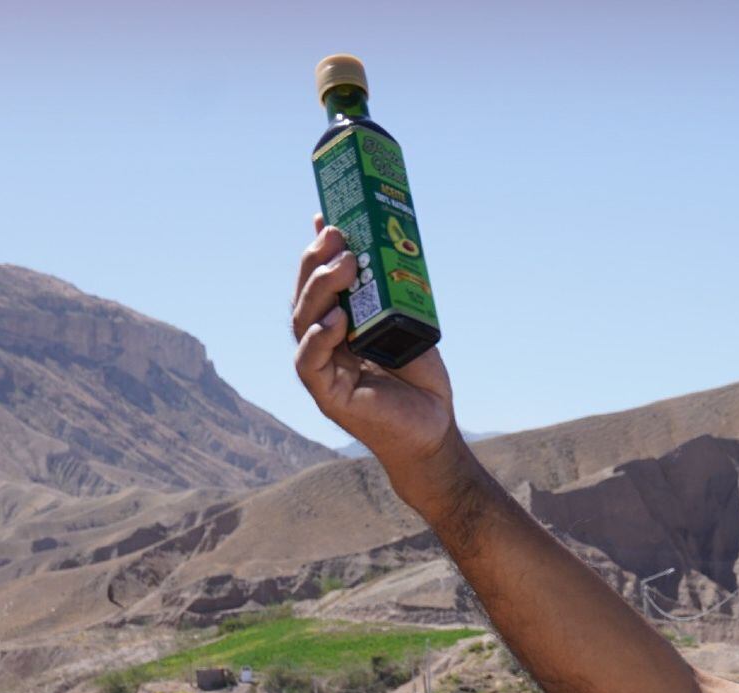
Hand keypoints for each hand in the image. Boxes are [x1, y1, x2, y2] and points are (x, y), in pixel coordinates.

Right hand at [290, 214, 463, 499]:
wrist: (435, 428)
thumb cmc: (419, 377)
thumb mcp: (406, 323)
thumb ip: (388, 290)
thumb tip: (378, 243)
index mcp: (337, 325)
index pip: (316, 283)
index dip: (317, 251)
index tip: (328, 218)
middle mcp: (323, 344)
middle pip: (305, 297)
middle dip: (317, 263)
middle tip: (339, 237)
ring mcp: (322, 369)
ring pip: (303, 323)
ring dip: (320, 291)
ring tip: (346, 266)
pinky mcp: (328, 396)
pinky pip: (310, 363)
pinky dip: (319, 339)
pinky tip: (336, 319)